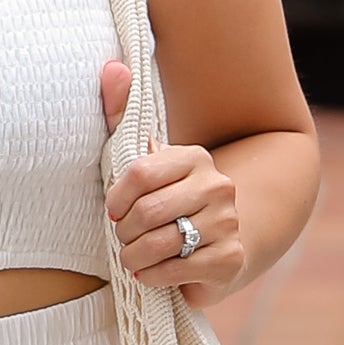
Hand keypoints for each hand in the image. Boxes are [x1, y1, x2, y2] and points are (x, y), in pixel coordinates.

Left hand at [100, 57, 242, 305]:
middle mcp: (218, 185)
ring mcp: (228, 222)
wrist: (221, 249)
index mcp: (194, 158)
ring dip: (134, 258)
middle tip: (126, 240)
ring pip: (157, 244)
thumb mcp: (145, 165)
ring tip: (135, 258)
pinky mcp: (230, 259)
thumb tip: (113, 68)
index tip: (114, 212)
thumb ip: (123, 118)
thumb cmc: (169, 206)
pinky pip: (174, 271)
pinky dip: (153, 276)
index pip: (138, 174)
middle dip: (124, 234)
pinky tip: (154, 272)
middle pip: (145, 212)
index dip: (116, 200)